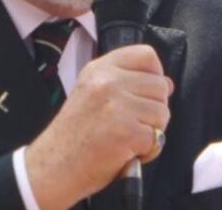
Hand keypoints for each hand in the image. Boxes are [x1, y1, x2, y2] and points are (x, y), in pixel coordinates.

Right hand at [26, 45, 172, 209]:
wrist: (53, 167)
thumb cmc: (74, 135)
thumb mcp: (91, 93)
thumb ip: (126, 82)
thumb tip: (167, 83)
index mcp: (99, 69)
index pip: (147, 55)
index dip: (154, 75)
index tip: (144, 92)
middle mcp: (108, 82)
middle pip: (160, 86)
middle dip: (153, 109)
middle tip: (131, 124)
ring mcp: (117, 106)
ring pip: (162, 112)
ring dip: (152, 131)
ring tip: (127, 139)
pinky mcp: (127, 132)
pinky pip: (157, 137)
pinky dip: (147, 150)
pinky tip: (127, 152)